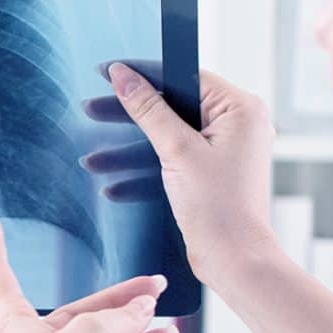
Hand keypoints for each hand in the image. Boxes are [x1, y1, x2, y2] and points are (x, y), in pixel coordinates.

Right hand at [76, 64, 277, 285]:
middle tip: (92, 109)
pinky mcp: (214, 173)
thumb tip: (123, 76)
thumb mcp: (176, 151)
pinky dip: (148, 170)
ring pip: (170, 137)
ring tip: (94, 158)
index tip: (109, 71)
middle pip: (174, 107)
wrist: (234, 260)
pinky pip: (176, 160)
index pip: (185, 77)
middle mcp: (239, 125)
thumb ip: (148, 109)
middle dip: (130, 115)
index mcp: (241, 109)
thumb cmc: (219, 208)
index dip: (145, 74)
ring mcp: (227, 150)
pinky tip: (114, 185)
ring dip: (131, 150)